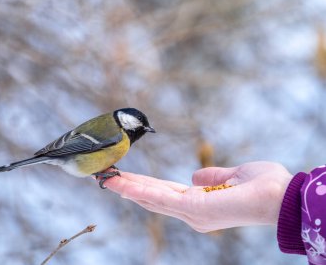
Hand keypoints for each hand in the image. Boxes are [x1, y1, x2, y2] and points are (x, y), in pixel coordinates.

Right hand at [104, 161, 292, 231]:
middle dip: (128, 187)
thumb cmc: (262, 186)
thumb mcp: (231, 176)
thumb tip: (194, 176)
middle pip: (153, 198)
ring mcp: (192, 212)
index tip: (125, 177)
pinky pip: (162, 198)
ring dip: (128, 188)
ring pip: (152, 198)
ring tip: (107, 179)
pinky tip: (124, 184)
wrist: (282, 195)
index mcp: (199, 204)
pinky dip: (140, 190)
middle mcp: (192, 212)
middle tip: (106, 178)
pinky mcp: (195, 208)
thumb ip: (211, 177)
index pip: (165, 194)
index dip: (144, 185)